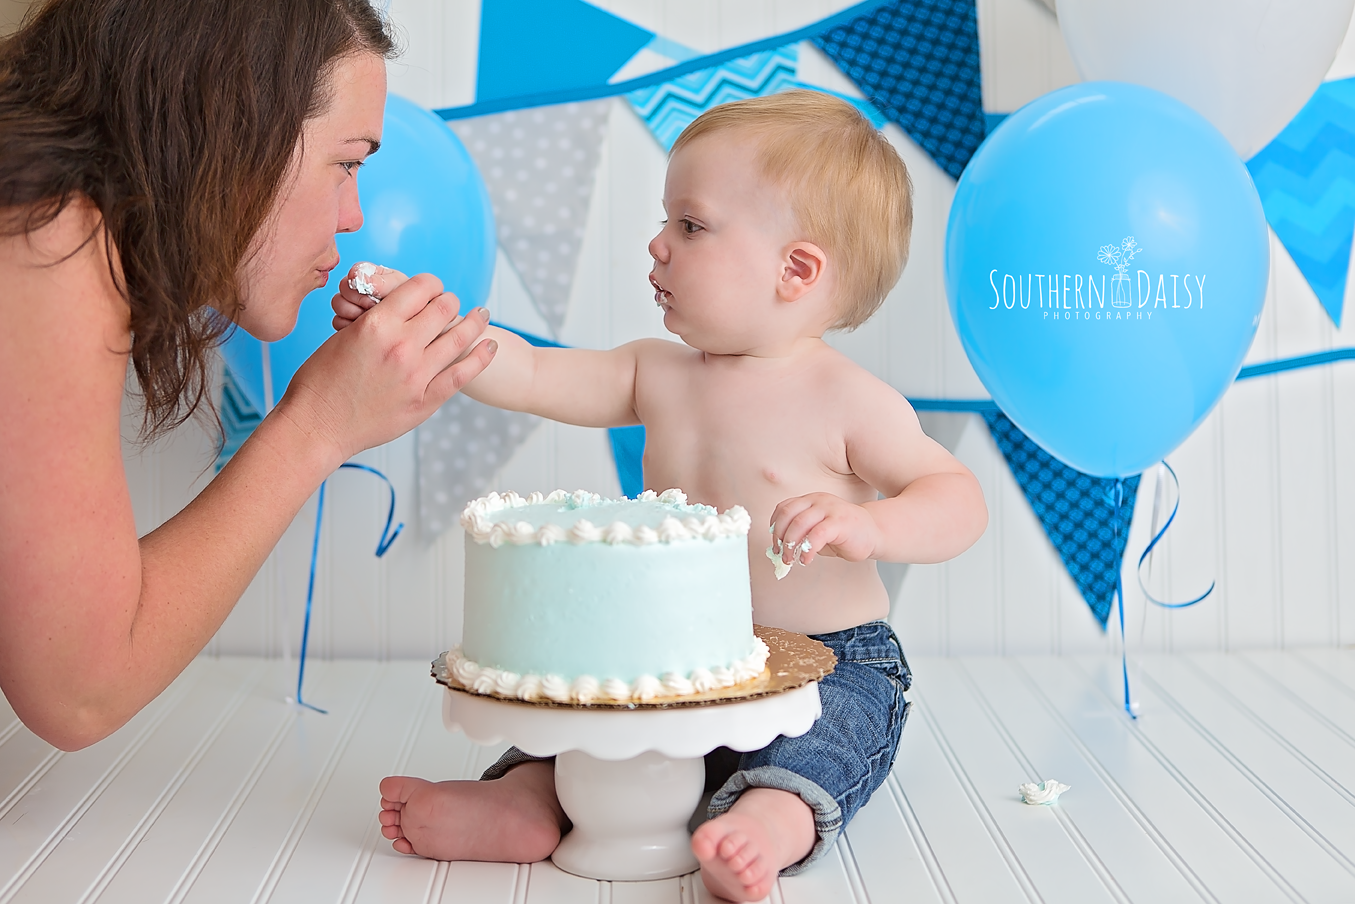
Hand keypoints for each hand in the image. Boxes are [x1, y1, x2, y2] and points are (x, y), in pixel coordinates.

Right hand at [279, 269, 494, 464]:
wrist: (317, 426)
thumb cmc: (321, 382)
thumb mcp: (342, 336)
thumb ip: (373, 321)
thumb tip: (395, 309)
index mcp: (377, 324)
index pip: (419, 287)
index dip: (430, 284)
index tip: (432, 288)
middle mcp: (401, 345)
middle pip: (443, 307)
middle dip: (450, 301)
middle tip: (453, 303)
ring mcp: (416, 375)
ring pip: (459, 336)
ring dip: (475, 322)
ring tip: (482, 315)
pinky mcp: (424, 401)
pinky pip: (462, 374)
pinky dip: (480, 358)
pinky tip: (489, 346)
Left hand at [769, 493, 880, 565]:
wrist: (875, 532)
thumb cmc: (845, 534)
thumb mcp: (818, 531)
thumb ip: (801, 535)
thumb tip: (781, 549)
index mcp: (810, 500)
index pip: (784, 508)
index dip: (775, 527)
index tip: (776, 545)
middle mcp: (818, 500)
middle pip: (787, 515)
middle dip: (780, 537)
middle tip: (781, 555)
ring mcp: (829, 509)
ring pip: (799, 523)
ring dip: (790, 545)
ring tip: (791, 560)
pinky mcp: (839, 522)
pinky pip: (816, 535)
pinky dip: (807, 549)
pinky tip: (806, 560)